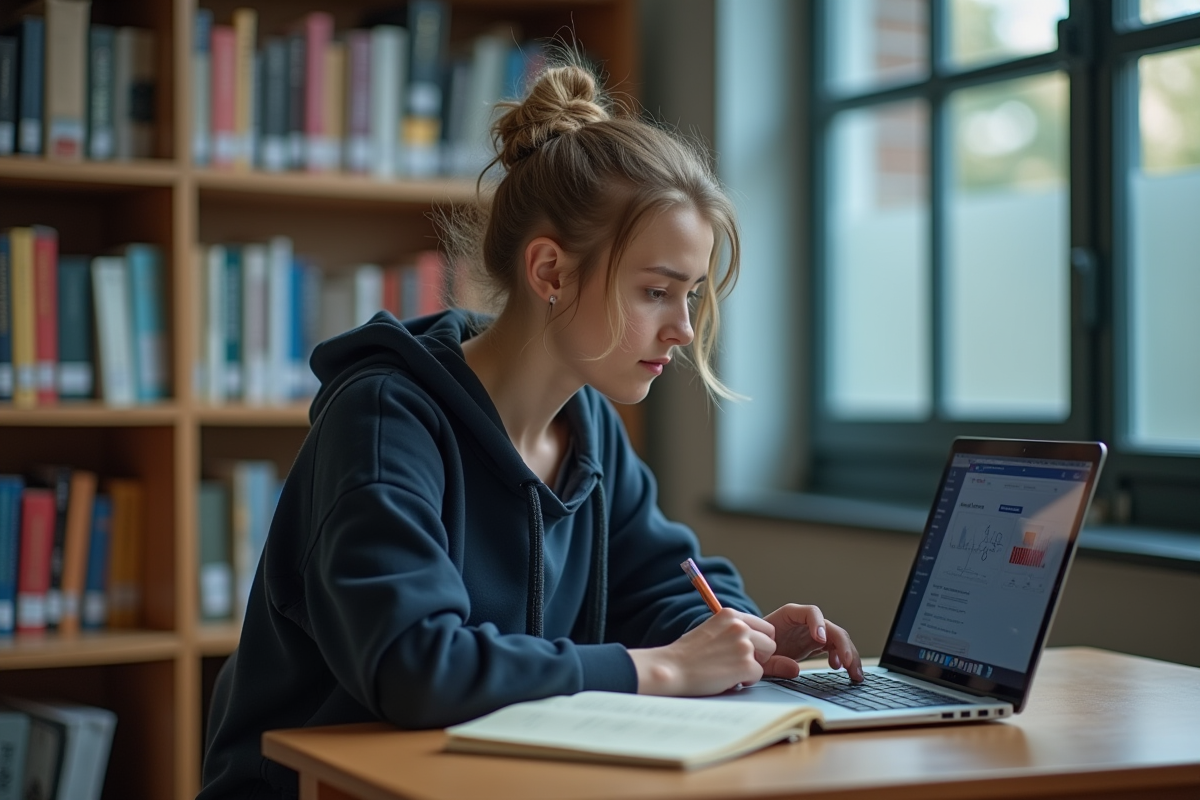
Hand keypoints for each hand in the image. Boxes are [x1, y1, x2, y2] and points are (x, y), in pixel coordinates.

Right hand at [629, 609, 776, 695]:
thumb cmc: (687, 654)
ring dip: (752, 666)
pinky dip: (746, 680)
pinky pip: (759, 675)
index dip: (757, 642)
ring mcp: (743, 644)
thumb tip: (759, 644)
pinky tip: (727, 678)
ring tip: (730, 669)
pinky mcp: (745, 664)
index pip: (764, 626)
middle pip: (770, 641)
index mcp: (730, 614)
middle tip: (736, 662)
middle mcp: (739, 625)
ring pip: (767, 658)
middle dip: (759, 654)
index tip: (743, 650)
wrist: (671, 669)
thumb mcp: (711, 630)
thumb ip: (734, 632)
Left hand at [761, 604, 863, 681]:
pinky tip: (840, 669)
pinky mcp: (816, 644)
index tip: (821, 640)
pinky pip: (835, 648)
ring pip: (838, 638)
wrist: (752, 650)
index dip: (818, 624)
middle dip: (842, 645)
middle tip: (847, 664)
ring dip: (849, 654)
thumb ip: (774, 662)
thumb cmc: (754, 648)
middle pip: (830, 627)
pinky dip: (842, 658)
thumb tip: (796, 670)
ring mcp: (812, 632)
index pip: (811, 612)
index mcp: (789, 615)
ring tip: (854, 673)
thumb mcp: (759, 657)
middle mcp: (805, 622)